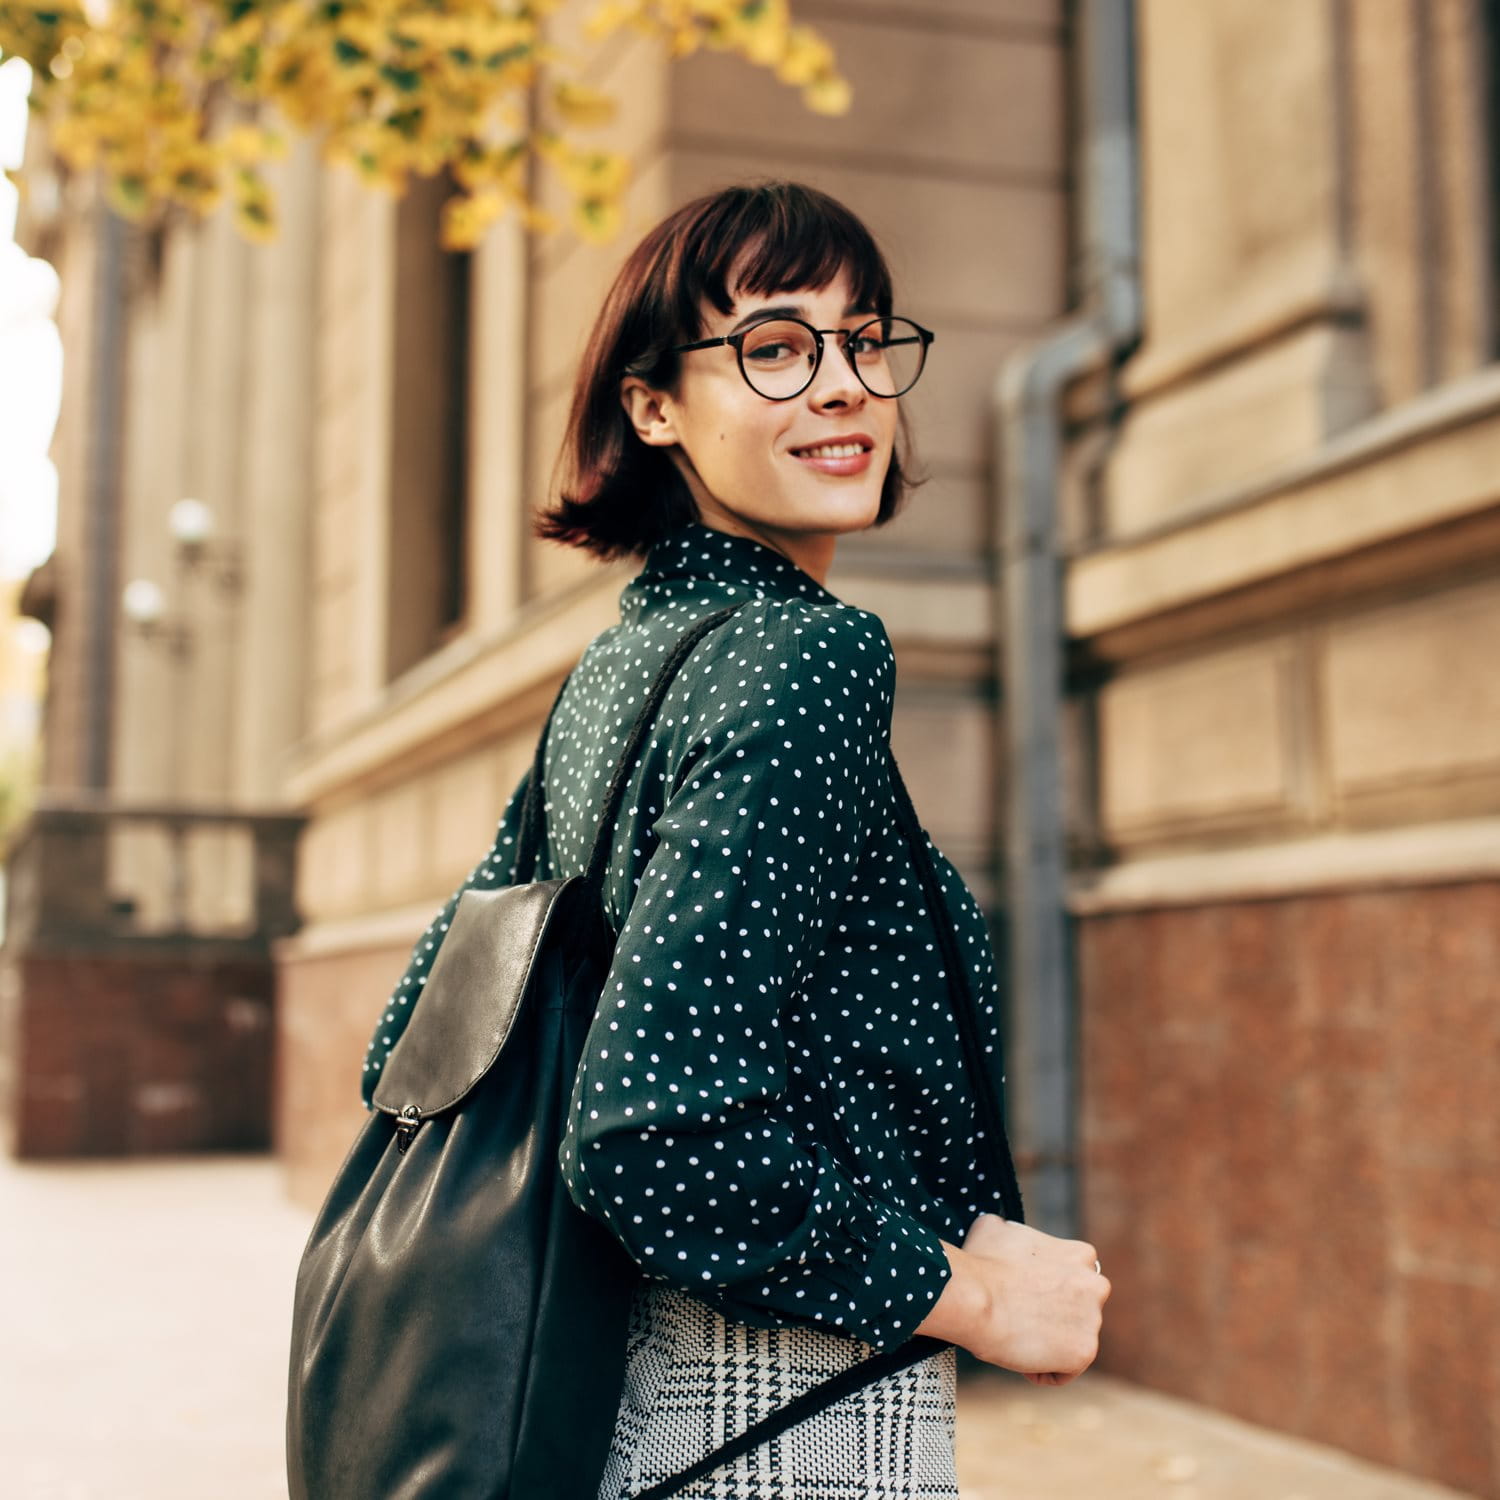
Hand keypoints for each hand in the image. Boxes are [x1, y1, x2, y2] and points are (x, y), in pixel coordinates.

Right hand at [916, 1213, 1109, 1385]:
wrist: (975, 1296)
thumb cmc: (980, 1261)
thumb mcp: (998, 1227)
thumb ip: (1017, 1232)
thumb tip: (1006, 1232)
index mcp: (1082, 1255)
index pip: (1072, 1281)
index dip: (1044, 1290)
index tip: (1020, 1295)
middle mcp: (1096, 1285)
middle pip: (1077, 1312)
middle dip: (1052, 1317)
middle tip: (1018, 1317)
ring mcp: (1093, 1320)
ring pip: (1069, 1342)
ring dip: (1046, 1344)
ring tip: (1015, 1335)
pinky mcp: (1084, 1352)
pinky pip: (1062, 1370)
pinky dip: (1040, 1369)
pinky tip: (1019, 1354)